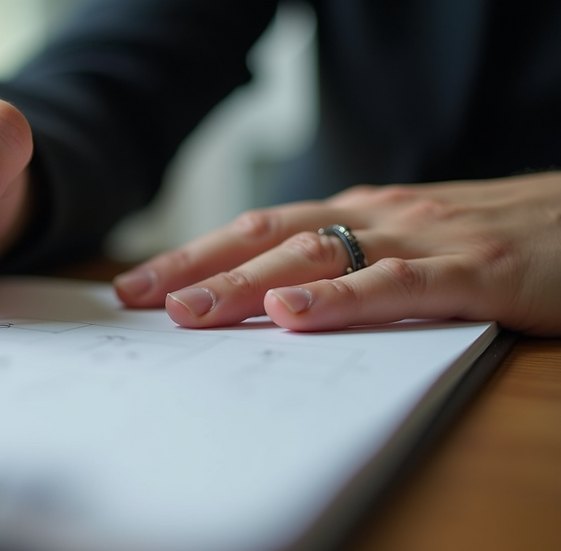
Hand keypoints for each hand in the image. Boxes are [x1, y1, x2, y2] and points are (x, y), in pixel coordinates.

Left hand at [114, 172, 560, 335]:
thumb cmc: (498, 240)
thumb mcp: (410, 246)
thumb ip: (350, 268)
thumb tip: (270, 305)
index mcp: (360, 214)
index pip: (258, 230)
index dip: (194, 254)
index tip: (137, 285)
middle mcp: (379, 216)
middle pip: (268, 236)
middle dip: (197, 267)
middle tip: (136, 298)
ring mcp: (425, 238)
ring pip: (318, 254)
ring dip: (247, 281)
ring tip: (192, 310)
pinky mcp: (475, 270)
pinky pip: (396, 284)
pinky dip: (341, 299)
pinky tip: (294, 313)